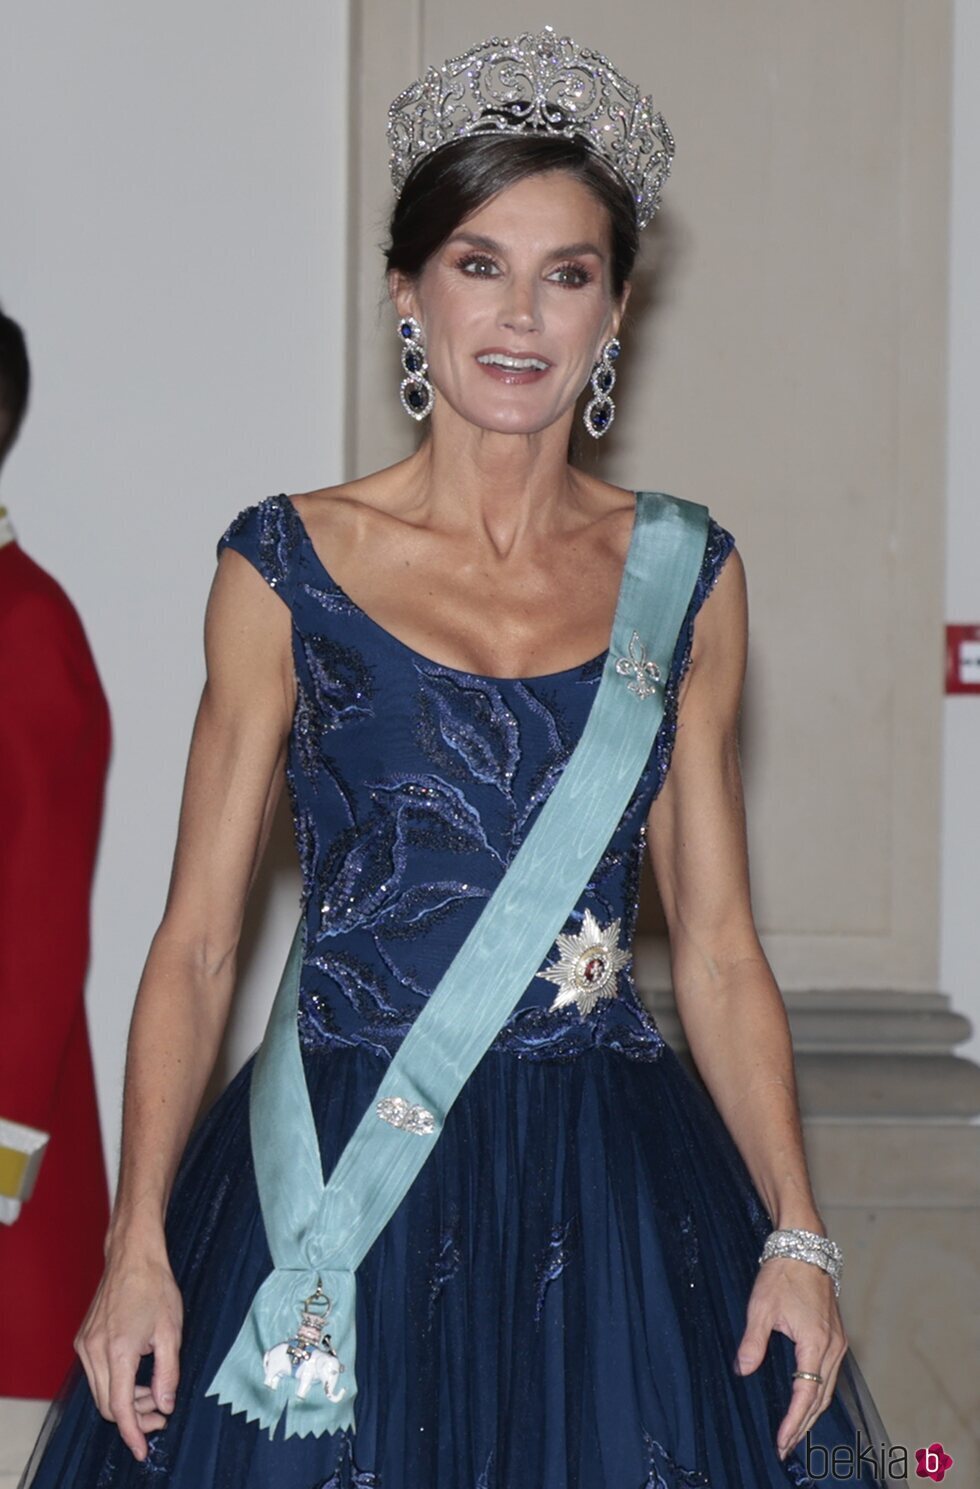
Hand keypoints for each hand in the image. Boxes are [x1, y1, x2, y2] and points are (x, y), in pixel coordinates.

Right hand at [74, 1244, 183, 1461]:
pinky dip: (115, 1384)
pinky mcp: (83, 1340)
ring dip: (125, 1401)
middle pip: (107, 1405)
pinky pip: (96, 1375)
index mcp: (118, 1351)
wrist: (132, 1256)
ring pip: (100, 1392)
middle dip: (133, 1418)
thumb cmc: (155, 1287)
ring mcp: (85, 1346)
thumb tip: (164, 1406)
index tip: (141, 1450)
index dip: (132, 1433)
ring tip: (152, 1393)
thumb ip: (168, 1374)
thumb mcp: (171, 1332)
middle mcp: (94, 1352)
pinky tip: (137, 1375)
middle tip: (160, 1416)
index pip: (119, 1408)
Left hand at [733, 1256, 847, 1461]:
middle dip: (804, 1424)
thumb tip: (743, 1370)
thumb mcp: (761, 1307)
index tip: (781, 1440)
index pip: (806, 1393)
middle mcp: (833, 1346)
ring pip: (828, 1388)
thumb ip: (753, 1342)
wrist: (803, 1247)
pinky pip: (830, 1374)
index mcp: (816, 1342)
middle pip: (821, 1397)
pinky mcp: (836, 1335)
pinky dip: (819, 1393)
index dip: (793, 1420)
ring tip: (796, 1433)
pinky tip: (808, 1401)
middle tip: (786, 1446)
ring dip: (813, 1412)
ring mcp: (838, 1341)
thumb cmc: (783, 1273)